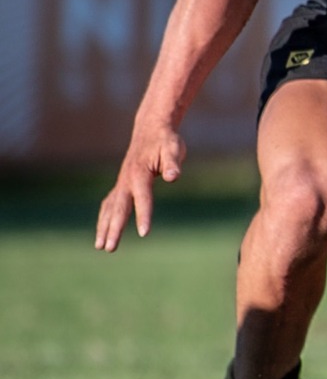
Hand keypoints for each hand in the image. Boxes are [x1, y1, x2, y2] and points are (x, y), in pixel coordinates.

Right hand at [96, 122, 185, 250]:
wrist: (151, 129)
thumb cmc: (166, 141)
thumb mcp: (174, 149)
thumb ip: (173, 164)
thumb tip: (173, 177)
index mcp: (140, 174)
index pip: (143, 198)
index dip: (144, 215)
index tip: (144, 233)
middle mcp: (127, 180)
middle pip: (119, 208)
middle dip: (113, 229)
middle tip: (108, 248)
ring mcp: (122, 182)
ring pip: (110, 208)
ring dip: (104, 227)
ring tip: (100, 246)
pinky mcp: (122, 184)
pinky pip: (110, 203)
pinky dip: (105, 216)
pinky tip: (103, 228)